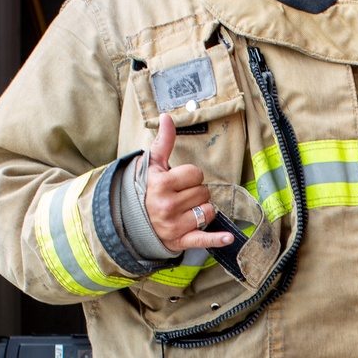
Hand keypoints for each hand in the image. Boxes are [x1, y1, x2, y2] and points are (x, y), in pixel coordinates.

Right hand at [144, 113, 235, 252]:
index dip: (190, 176)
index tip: (178, 181)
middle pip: (204, 192)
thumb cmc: (143, 190)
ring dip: (202, 210)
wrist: (129, 220)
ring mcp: (174, 225)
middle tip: (180, 197)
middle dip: (195, 193)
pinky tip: (228, 238)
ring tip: (185, 210)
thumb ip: (163, 141)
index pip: (196, 174)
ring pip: (208, 211)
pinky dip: (216, 239)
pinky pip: (202, 239)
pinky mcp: (180, 240)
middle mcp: (168, 206)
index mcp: (162, 184)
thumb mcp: (151, 165)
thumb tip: (167, 116)